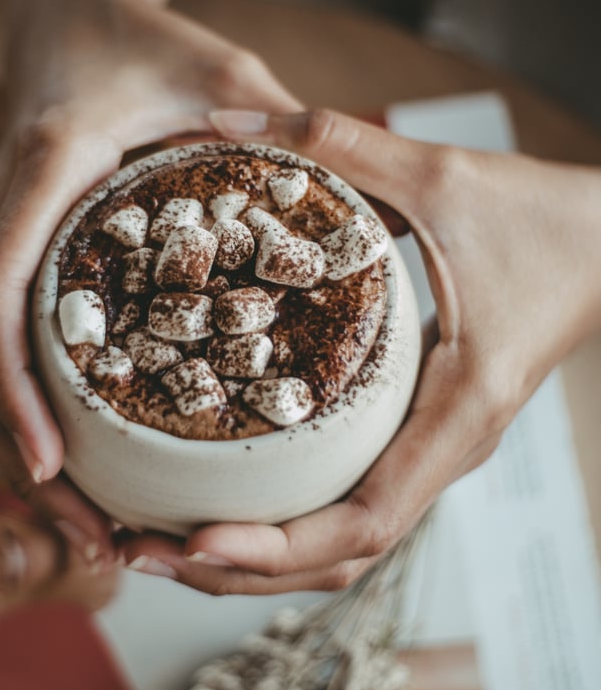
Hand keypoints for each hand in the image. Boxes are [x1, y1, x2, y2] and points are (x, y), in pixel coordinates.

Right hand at [0, 0, 300, 562]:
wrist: (72, 18)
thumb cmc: (144, 42)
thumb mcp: (220, 71)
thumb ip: (278, 126)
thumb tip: (358, 199)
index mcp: (48, 170)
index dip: (14, 383)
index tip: (49, 460)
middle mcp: (8, 212)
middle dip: (15, 447)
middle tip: (82, 528)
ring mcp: (7, 235)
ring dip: (16, 443)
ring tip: (82, 522)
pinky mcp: (22, 250)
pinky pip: (7, 341)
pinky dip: (30, 405)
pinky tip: (77, 458)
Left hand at [121, 108, 600, 592]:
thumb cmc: (544, 220)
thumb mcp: (442, 177)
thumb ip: (337, 142)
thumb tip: (224, 120)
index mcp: (458, 412)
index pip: (369, 521)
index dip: (280, 546)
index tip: (198, 541)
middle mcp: (444, 450)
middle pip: (339, 556)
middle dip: (241, 569)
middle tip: (144, 553)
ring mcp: (432, 448)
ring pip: (342, 540)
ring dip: (256, 555)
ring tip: (162, 543)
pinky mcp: (419, 431)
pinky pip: (350, 497)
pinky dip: (286, 516)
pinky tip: (221, 495)